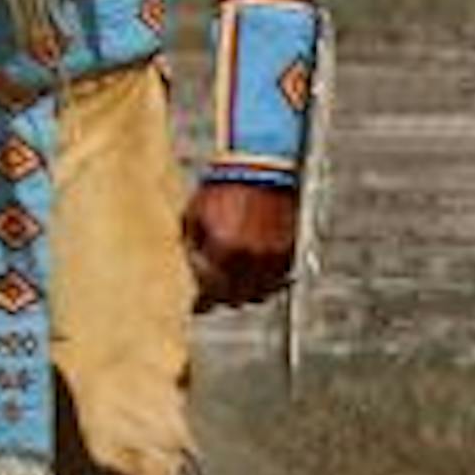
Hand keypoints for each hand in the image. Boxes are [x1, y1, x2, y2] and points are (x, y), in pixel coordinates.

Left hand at [184, 180, 297, 310]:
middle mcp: (250, 258)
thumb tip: (188, 271)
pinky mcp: (287, 253)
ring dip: (242, 295)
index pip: (208, 288)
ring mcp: (271, 258)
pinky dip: (263, 286)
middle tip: (210, 300)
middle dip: (219, 299)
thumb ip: (191, 247)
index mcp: (224, 248)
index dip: (199, 298)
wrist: (258, 170)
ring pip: (257, 295)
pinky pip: (276, 283)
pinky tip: (252, 282)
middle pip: (233, 298)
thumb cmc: (221, 189)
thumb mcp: (195, 215)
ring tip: (231, 292)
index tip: (194, 305)